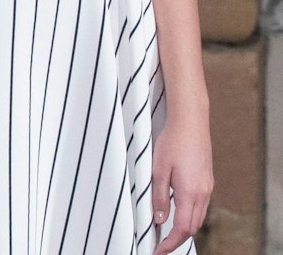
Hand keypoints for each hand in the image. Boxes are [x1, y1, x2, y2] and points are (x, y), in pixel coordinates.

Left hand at [150, 112, 212, 254]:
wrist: (191, 123)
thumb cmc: (172, 142)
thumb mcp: (157, 170)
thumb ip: (159, 196)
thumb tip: (159, 219)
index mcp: (190, 193)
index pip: (183, 228)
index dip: (170, 243)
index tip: (158, 251)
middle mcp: (203, 193)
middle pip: (193, 226)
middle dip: (177, 239)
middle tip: (160, 245)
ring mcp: (207, 187)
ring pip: (198, 217)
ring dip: (184, 228)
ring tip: (166, 233)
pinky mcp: (206, 181)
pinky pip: (200, 206)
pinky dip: (189, 215)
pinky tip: (177, 213)